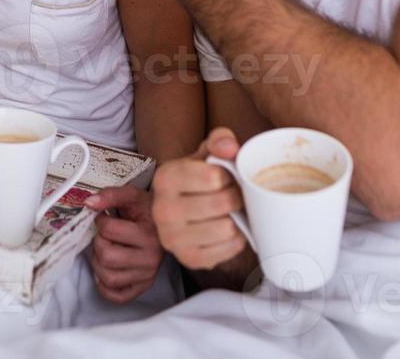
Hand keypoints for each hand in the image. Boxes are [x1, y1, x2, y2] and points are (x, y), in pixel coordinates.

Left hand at [85, 185, 162, 303]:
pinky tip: (108, 269)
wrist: (166, 223)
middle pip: (106, 257)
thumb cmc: (147, 211)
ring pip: (108, 278)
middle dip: (99, 242)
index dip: (101, 221)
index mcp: (149, 234)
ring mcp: (147, 275)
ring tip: (106, 250)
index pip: (109, 231)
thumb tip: (89, 203)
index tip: (106, 218)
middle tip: (105, 236)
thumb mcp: (132, 196)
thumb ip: (110, 195)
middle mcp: (151, 259)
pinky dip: (105, 286)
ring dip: (99, 263)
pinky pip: (116, 296)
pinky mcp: (143, 287)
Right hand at [150, 127, 247, 271]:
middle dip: (236, 197)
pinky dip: (236, 238)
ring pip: (227, 228)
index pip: (213, 177)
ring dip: (237, 219)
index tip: (228, 177)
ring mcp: (173, 238)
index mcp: (165, 178)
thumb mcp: (206, 154)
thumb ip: (219, 140)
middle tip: (235, 195)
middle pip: (222, 203)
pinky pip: (229, 248)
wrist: (183, 212)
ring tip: (232, 212)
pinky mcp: (189, 259)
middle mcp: (162, 210)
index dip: (230, 176)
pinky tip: (228, 229)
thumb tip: (230, 147)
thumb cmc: (198, 179)